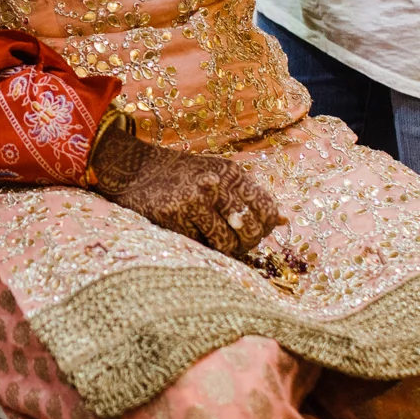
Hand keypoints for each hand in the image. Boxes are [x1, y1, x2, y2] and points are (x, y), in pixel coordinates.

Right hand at [89, 121, 282, 256]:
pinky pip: (199, 246)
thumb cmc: (183, 175)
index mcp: (230, 172)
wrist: (135, 169)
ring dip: (223, 248)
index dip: (265, 227)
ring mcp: (192, 201)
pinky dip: (198, 245)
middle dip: (246, 243)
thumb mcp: (218, 175)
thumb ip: (249, 196)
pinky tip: (189, 232)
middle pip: (250, 230)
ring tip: (212, 239)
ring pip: (226, 244)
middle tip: (235, 243)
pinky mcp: (172, 218)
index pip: (266, 209)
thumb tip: (285, 219)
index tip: (254, 230)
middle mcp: (213, 184)